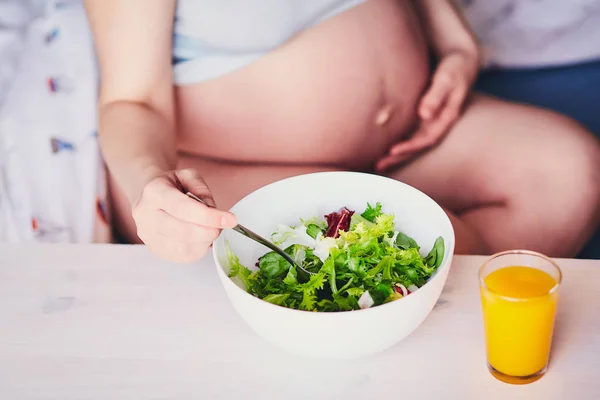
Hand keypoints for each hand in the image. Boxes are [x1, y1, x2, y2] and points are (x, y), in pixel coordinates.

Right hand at [132, 168, 237, 262]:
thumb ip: (203, 191)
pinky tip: (201, 239)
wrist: (148, 195)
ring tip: (210, 230)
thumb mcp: (188, 176)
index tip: (231, 220)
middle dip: (210, 231)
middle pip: (183, 231)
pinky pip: (182, 256)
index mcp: (154, 192)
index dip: (210, 217)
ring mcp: (148, 235)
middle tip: (222, 226)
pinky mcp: (154, 249)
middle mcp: (146, 215)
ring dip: (205, 241)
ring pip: (183, 248)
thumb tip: (213, 212)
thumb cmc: (171, 185)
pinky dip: (198, 249)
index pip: (183, 208)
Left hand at [376, 51, 477, 171]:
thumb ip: (436, 95)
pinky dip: (398, 140)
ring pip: (413, 141)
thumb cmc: (453, 69)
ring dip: (397, 153)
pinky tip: (383, 146)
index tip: (392, 151)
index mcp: (446, 118)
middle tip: (379, 165)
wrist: (460, 62)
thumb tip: (424, 114)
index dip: (411, 146)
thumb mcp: (447, 79)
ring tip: (377, 163)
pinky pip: (409, 132)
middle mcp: (437, 123)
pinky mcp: (422, 116)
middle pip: (418, 145)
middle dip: (399, 156)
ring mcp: (430, 121)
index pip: (428, 139)